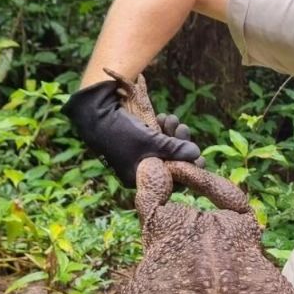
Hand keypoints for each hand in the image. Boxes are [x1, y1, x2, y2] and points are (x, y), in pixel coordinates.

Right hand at [62, 79, 200, 187]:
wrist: (93, 112)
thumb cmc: (121, 132)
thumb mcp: (151, 142)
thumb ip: (175, 149)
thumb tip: (197, 154)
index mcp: (138, 179)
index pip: (170, 181)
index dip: (187, 169)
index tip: (200, 158)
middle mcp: (138, 170)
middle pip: (168, 163)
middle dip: (179, 145)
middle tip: (184, 129)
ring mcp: (136, 155)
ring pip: (163, 149)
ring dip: (172, 134)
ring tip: (172, 119)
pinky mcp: (135, 141)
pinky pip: (155, 140)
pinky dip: (161, 130)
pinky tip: (163, 117)